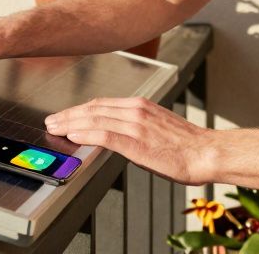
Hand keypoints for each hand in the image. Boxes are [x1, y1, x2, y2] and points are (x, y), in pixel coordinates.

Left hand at [44, 97, 214, 185]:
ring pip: (95, 120)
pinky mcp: (137, 142)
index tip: (65, 115)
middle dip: (69, 115)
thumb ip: (134, 128)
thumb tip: (114, 137)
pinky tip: (73, 136)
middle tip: (52, 121)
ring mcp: (136, 125)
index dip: (79, 110)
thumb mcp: (157, 128)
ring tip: (55, 128)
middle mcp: (136, 110)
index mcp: (140, 106)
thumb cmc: (186, 146)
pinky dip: (86, 134)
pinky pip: (105, 135)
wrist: (206, 153)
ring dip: (71, 123)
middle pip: (93, 109)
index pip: (101, 104)